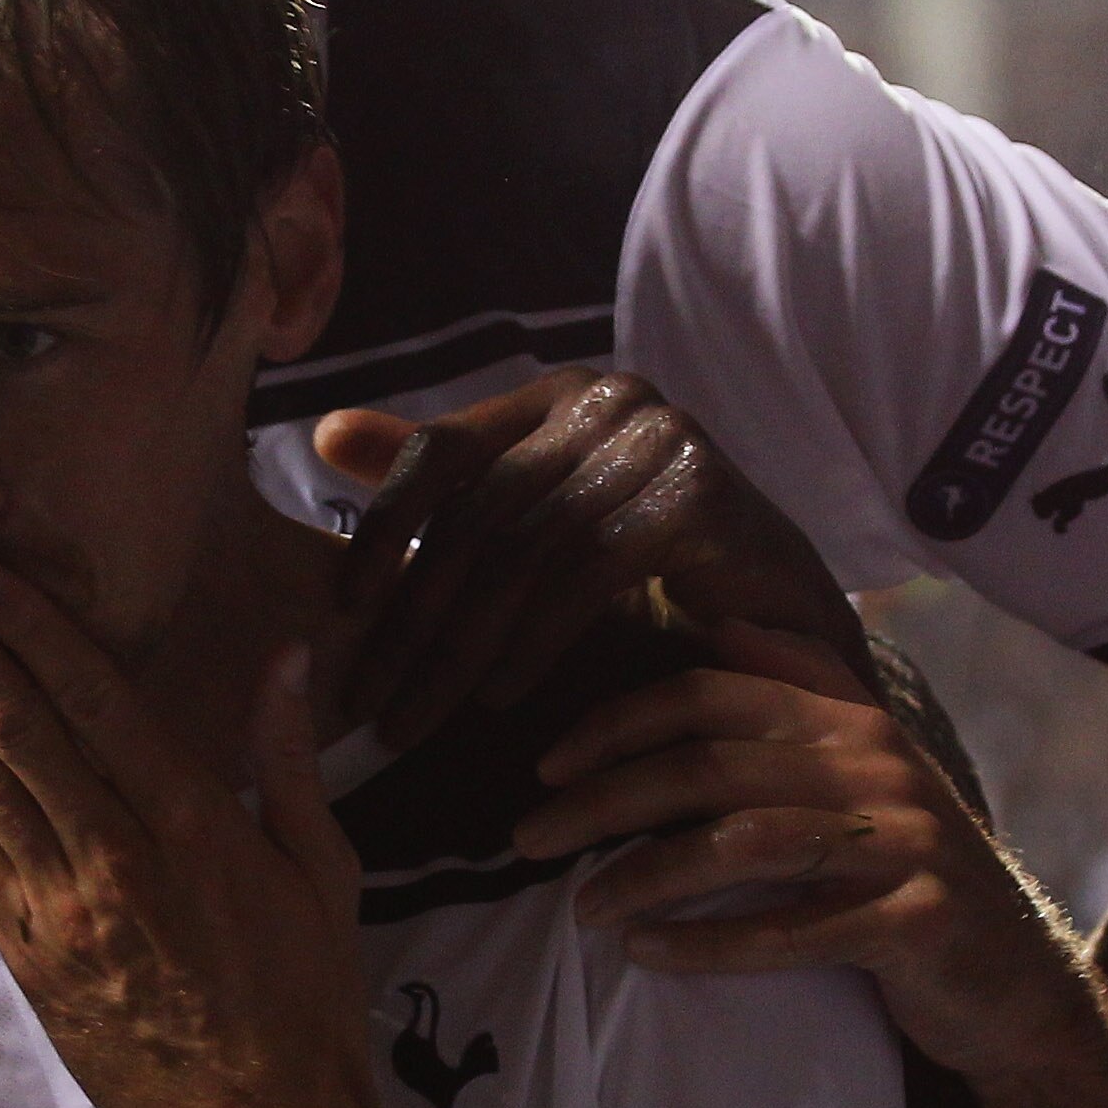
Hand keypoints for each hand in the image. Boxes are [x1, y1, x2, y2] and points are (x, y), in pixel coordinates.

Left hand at [0, 553, 430, 1107]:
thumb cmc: (305, 999)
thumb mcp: (323, 873)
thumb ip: (288, 759)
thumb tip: (284, 653)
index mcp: (194, 828)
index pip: (97, 704)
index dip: (33, 630)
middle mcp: (116, 859)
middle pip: (19, 725)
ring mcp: (62, 909)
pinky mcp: (28, 952)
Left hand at [321, 370, 868, 750]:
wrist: (780, 613)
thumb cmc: (647, 572)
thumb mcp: (532, 524)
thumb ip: (445, 484)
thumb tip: (327, 434)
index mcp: (555, 394)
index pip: (441, 448)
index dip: (382, 527)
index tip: (342, 609)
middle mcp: (608, 398)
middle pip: (479, 512)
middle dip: (416, 616)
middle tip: (372, 698)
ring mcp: (661, 437)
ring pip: (524, 551)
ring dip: (461, 645)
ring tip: (420, 712)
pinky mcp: (699, 493)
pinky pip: (583, 574)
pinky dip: (533, 641)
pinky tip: (499, 696)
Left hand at [540, 626, 1107, 1092]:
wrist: (1016, 982)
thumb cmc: (908, 875)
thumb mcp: (866, 773)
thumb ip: (801, 695)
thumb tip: (719, 627)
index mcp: (853, 718)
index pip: (711, 693)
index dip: (617, 722)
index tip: (545, 763)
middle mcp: (880, 764)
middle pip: (710, 765)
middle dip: (604, 799)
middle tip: (527, 839)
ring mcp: (905, 840)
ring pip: (743, 843)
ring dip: (645, 875)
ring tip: (582, 907)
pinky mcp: (917, 919)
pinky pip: (792, 930)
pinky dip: (710, 943)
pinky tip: (649, 953)